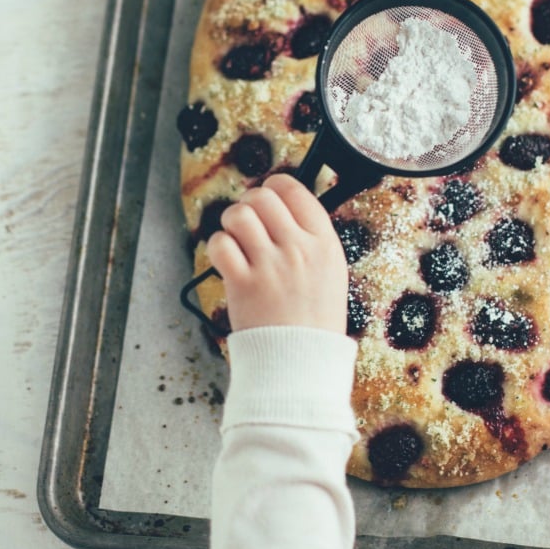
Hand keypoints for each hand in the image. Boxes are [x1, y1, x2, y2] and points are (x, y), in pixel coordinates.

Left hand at [206, 174, 347, 333]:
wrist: (300, 363)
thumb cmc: (314, 320)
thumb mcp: (331, 271)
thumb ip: (311, 238)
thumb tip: (285, 208)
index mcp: (324, 243)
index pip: (295, 190)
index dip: (275, 186)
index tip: (269, 194)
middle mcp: (298, 248)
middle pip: (263, 196)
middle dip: (250, 202)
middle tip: (249, 220)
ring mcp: (269, 265)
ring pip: (239, 214)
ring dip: (232, 222)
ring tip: (237, 239)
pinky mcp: (243, 283)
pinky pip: (220, 244)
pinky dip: (218, 246)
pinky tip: (227, 259)